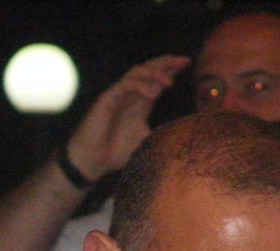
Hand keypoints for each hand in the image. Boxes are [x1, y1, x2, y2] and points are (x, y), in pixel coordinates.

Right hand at [66, 55, 190, 180]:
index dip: (170, 69)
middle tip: (184, 61)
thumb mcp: (145, 142)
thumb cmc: (114, 153)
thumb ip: (160, 134)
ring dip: (154, 74)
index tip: (187, 64)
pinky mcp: (108, 98)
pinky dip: (140, 85)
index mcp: (139, 103)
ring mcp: (118, 95)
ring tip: (169, 83)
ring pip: (137, 72)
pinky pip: (125, 84)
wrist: (92, 161)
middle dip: (166, 63)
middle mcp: (129, 95)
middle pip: (148, 69)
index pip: (156, 79)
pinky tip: (152, 94)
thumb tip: (182, 135)